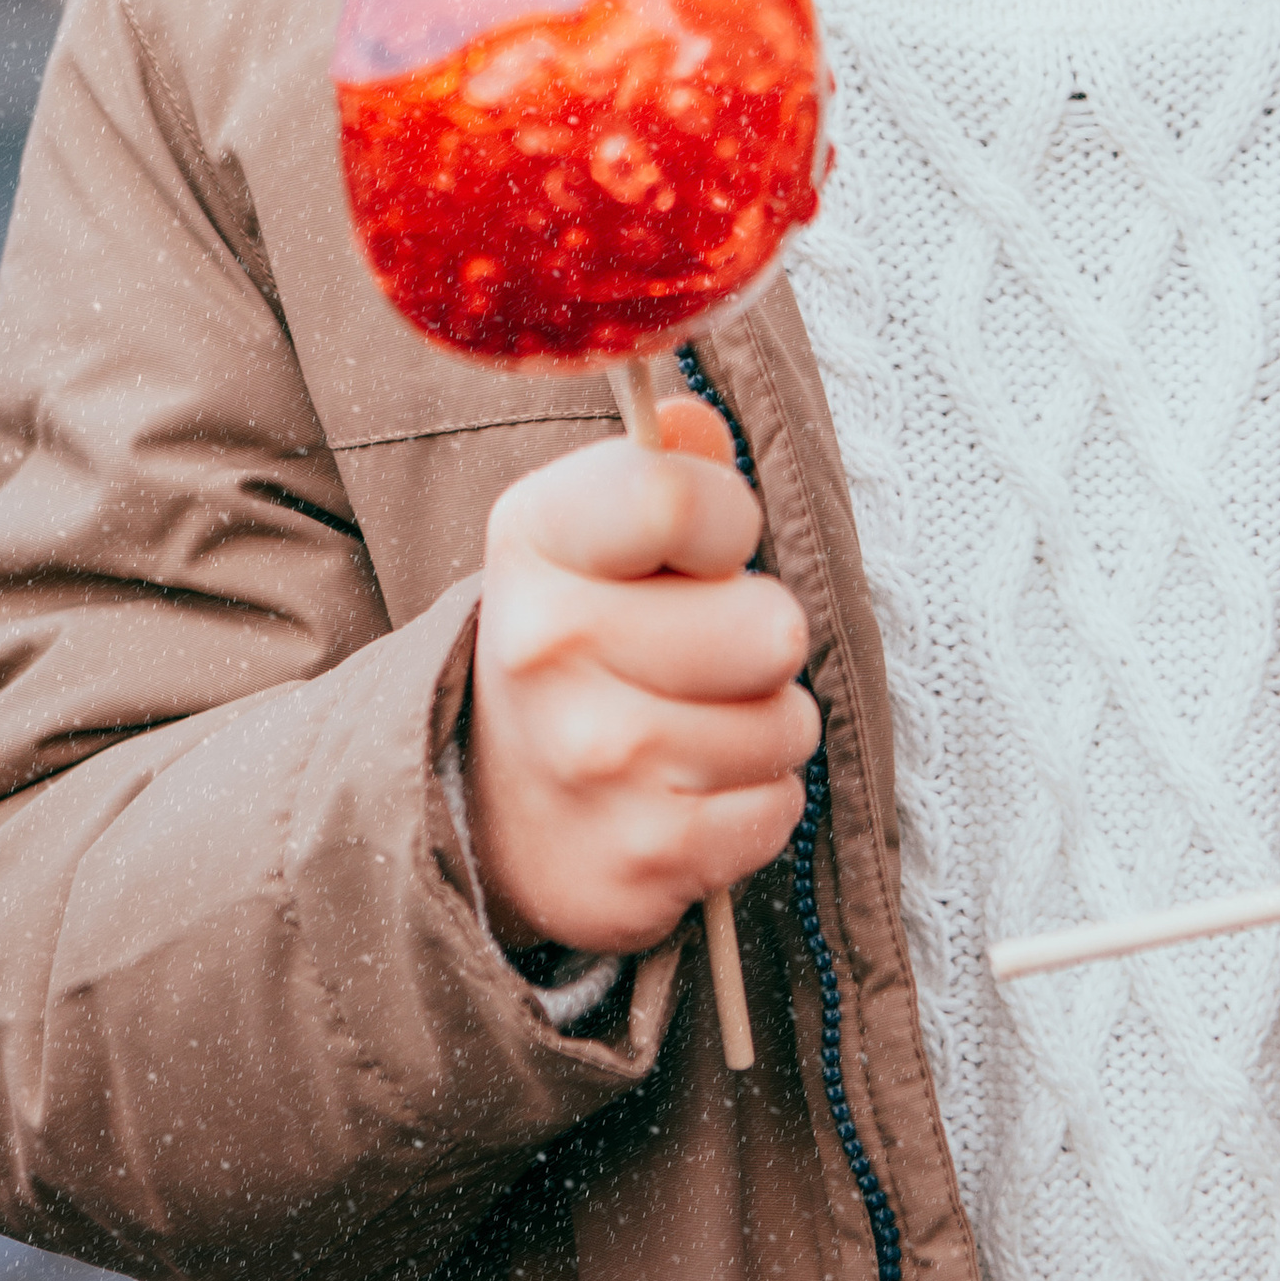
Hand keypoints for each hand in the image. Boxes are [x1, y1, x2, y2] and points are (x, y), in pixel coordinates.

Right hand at [465, 399, 820, 956]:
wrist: (493, 804)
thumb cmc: (582, 637)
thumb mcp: (597, 531)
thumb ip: (667, 467)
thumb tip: (695, 424)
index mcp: (537, 538)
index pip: (681, 498)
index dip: (728, 523)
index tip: (706, 550)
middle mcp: (546, 646)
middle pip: (771, 627)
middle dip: (763, 641)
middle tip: (706, 655)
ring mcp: (592, 761)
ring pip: (786, 724)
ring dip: (764, 727)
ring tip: (694, 723)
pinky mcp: (638, 856)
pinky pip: (777, 810)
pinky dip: (754, 804)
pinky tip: (690, 792)